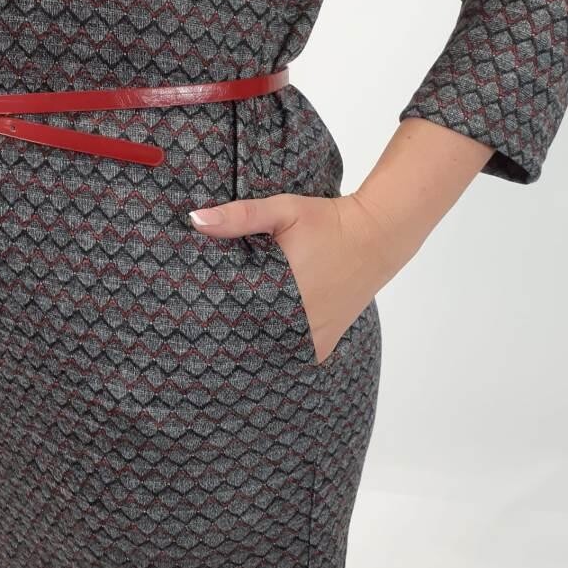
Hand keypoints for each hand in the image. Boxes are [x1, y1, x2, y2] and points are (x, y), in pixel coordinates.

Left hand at [188, 192, 413, 363]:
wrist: (376, 236)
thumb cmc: (327, 222)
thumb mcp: (283, 210)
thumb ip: (240, 216)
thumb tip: (195, 220)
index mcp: (278, 294)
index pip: (228, 318)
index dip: (207, 316)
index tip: (191, 313)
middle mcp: (296, 324)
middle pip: (246, 339)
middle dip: (225, 332)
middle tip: (200, 328)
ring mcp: (312, 338)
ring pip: (268, 352)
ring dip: (250, 343)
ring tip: (224, 336)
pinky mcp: (324, 343)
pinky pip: (291, 356)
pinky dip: (275, 350)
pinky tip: (259, 338)